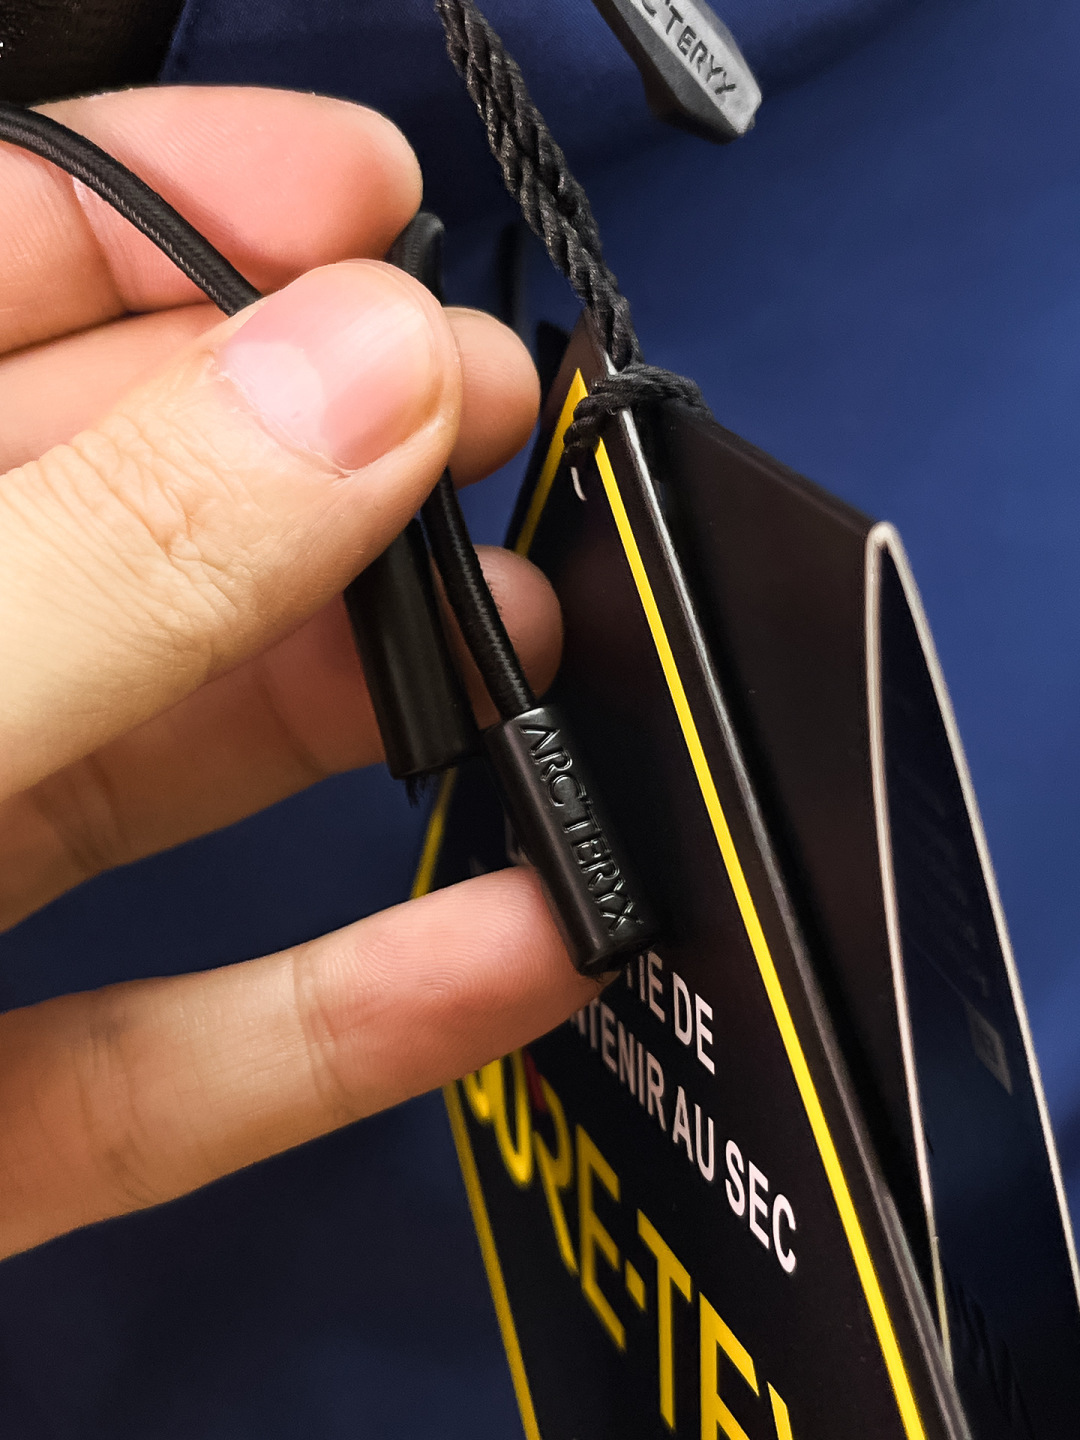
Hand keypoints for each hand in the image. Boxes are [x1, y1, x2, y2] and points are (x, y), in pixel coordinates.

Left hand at [0, 86, 595, 1258]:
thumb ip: (91, 568)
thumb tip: (356, 386)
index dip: (179, 212)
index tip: (375, 201)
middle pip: (107, 523)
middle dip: (323, 456)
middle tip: (489, 428)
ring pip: (159, 781)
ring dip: (365, 719)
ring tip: (531, 661)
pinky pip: (173, 1053)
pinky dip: (345, 1012)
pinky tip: (500, 948)